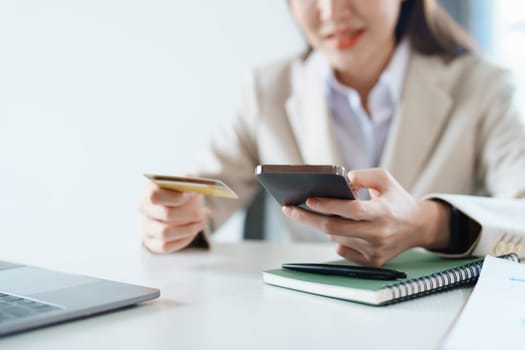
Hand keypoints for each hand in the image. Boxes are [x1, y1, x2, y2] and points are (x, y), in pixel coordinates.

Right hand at [139, 182, 211, 253]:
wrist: (179, 202)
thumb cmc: (183, 190)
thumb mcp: (187, 180)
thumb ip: (189, 182)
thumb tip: (195, 191)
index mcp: (149, 190)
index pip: (155, 196)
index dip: (176, 197)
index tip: (192, 195)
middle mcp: (144, 208)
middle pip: (166, 215)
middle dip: (189, 215)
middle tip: (202, 213)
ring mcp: (145, 226)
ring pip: (165, 233)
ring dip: (188, 229)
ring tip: (201, 222)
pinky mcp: (149, 241)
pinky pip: (165, 246)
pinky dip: (183, 240)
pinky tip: (193, 232)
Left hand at [282, 168, 450, 265]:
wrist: (419, 226)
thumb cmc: (396, 199)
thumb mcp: (384, 179)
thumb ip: (362, 176)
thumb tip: (339, 182)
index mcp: (383, 213)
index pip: (350, 210)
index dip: (327, 204)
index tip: (308, 199)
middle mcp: (378, 234)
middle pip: (333, 228)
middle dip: (307, 218)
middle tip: (289, 208)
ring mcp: (374, 251)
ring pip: (336, 237)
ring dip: (326, 224)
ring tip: (321, 212)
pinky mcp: (372, 262)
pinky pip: (342, 249)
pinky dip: (338, 237)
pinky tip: (345, 228)